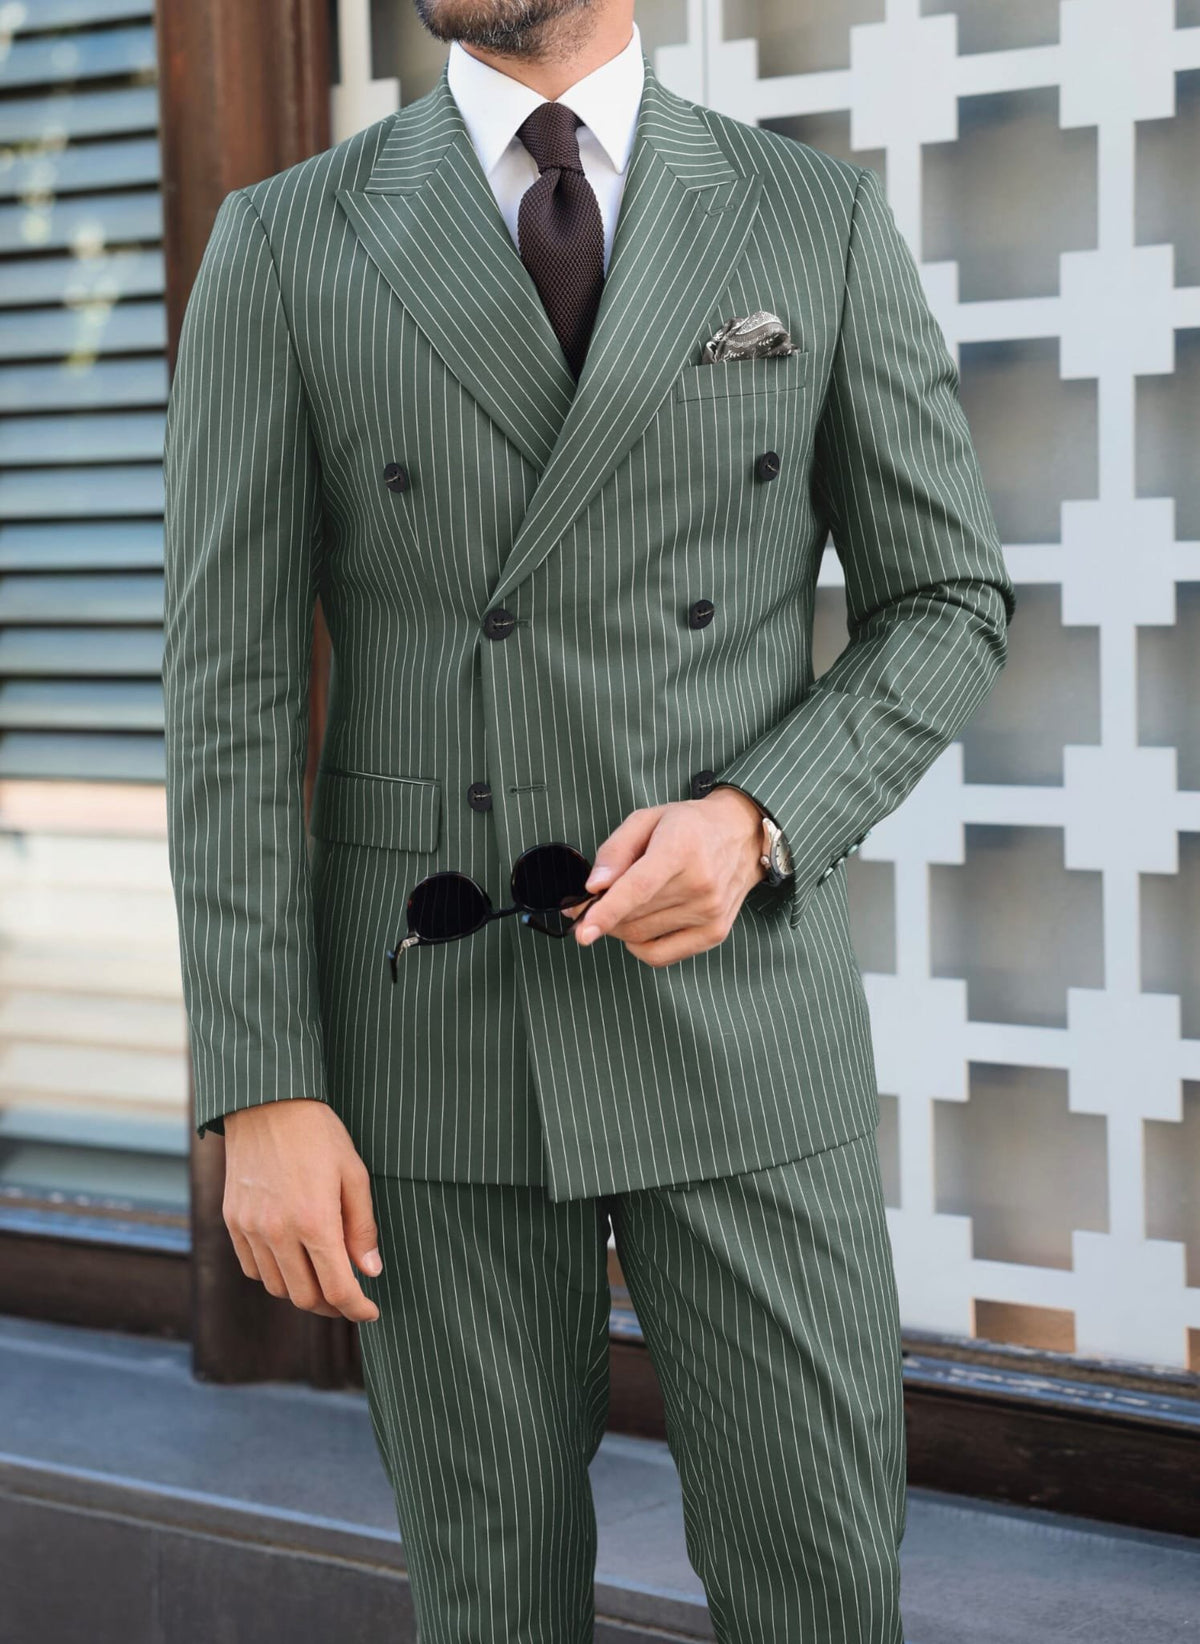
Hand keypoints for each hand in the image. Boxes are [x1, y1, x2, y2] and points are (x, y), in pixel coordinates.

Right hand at [221, 1099, 381, 1322]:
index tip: (370, 1312)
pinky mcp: (232, 1221)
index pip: (337, 1289)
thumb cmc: (318, 1134)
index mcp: (314, 1221)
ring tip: (324, 1278)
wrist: (267, 1103)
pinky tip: (292, 1261)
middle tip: (352, 1297)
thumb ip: (362, 1228)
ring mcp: (250, 1229)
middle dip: (334, 1306)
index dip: (358, 1309)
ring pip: (277, 1288)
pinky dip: (275, 1275)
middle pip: (306, 1297)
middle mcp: (277, 1232)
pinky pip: (253, 1268)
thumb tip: (369, 1271)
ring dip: (303, 1292)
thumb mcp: (353, 1174)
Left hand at [564, 787, 765, 966]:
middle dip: (603, 913)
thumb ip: (615, 850)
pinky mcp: (715, 932)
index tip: (584, 932)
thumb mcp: (647, 819)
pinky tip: (641, 924)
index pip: (639, 888)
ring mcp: (710, 912)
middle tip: (594, 900)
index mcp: (681, 848)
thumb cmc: (690, 826)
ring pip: (640, 937)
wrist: (742, 835)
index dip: (607, 912)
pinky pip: (660, 955)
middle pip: (633, 916)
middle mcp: (700, 884)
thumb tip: (594, 886)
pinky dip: (639, 945)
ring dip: (620, 926)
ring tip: (626, 903)